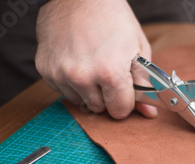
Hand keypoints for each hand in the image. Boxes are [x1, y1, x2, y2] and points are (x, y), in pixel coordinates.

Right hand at [35, 0, 156, 118]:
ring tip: (92, 64)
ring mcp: (61, 73)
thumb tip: (149, 113)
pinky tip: (76, 61)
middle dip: (107, 96)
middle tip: (109, 72)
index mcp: (109, 73)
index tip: (125, 90)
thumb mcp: (138, 49)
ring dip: (88, 90)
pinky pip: (62, 90)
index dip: (126, 101)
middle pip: (99, 108)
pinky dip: (70, 82)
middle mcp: (82, 77)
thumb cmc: (113, 19)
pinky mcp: (45, 69)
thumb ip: (143, 84)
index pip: (119, 110)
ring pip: (80, 102)